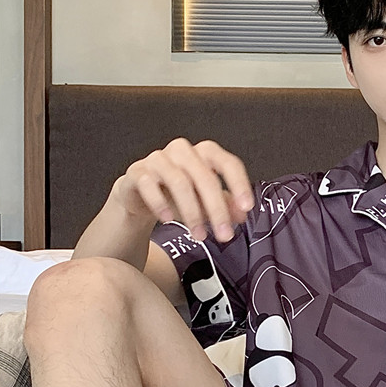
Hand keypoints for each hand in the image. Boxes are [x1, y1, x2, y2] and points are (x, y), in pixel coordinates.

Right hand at [111, 138, 253, 241]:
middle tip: (224, 235)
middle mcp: (183, 151)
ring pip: (179, 182)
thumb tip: (241, 215)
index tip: (247, 207)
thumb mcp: (207, 200)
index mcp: (205, 153)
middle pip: (205, 177)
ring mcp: (159, 159)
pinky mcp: (138, 171)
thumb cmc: (179, 194)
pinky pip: (149, 185)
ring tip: (199, 235)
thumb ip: (226, 204)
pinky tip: (169, 220)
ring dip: (192, 213)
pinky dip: (161, 204)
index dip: (239, 185)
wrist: (141, 194)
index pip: (228, 163)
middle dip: (217, 210)